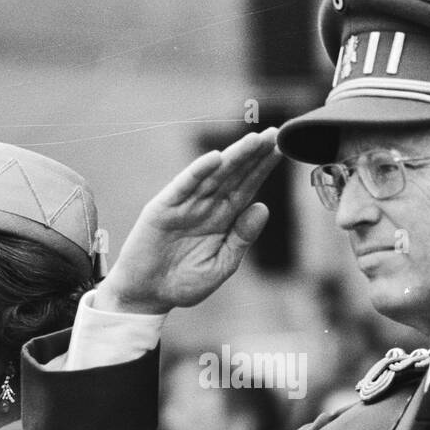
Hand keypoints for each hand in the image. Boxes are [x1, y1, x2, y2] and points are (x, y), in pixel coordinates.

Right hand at [99, 128, 281, 313]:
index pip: (246, 187)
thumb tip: (264, 207)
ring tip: (253, 140)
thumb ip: (242, 238)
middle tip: (275, 134)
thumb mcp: (222, 264)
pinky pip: (183, 187)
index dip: (262, 168)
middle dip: (253, 155)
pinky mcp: (163, 208)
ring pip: (213, 176)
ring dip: (233, 157)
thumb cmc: (184, 283)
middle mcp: (205, 206)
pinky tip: (215, 158)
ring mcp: (184, 204)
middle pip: (233, 175)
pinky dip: (198, 171)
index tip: (281, 149)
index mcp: (222, 219)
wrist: (148, 295)